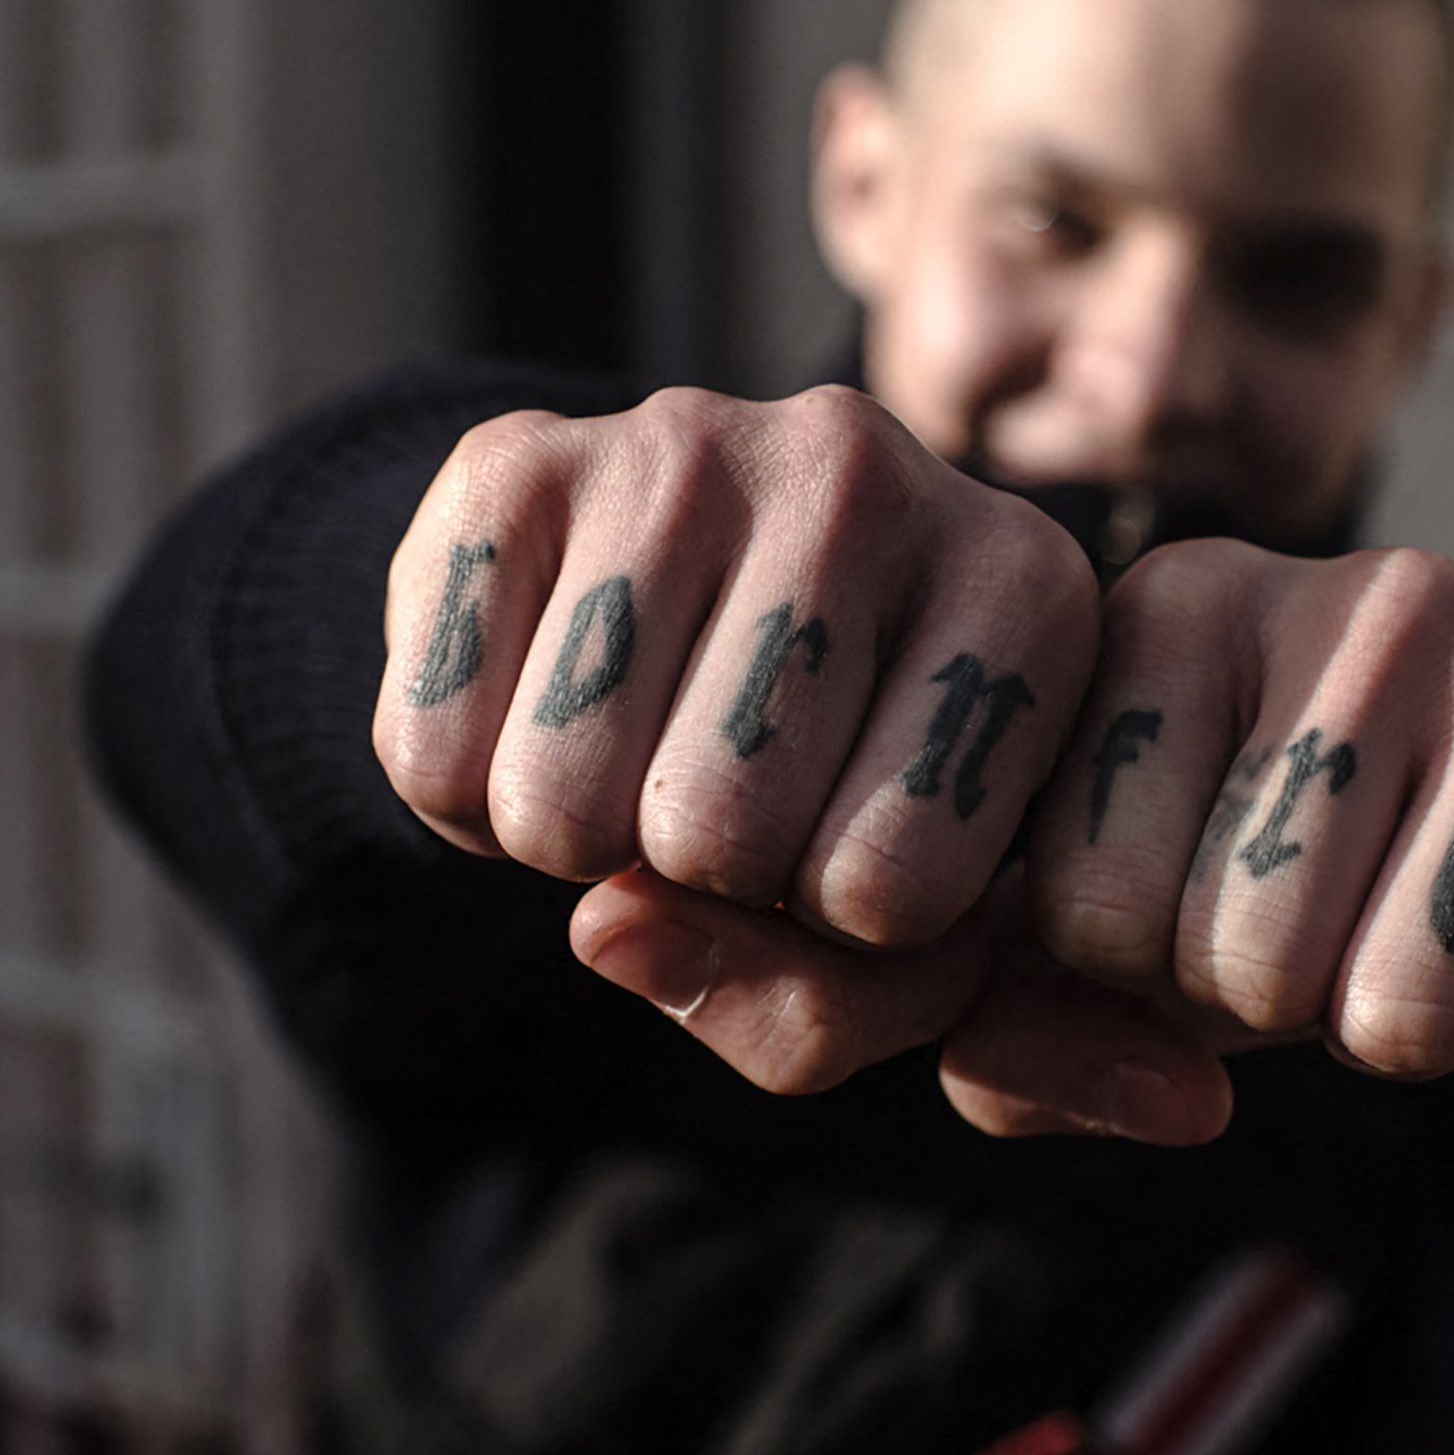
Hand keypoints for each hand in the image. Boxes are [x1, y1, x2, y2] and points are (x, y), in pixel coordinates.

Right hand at [374, 383, 1100, 960]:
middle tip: (721, 798)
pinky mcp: (514, 456)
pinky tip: (536, 712)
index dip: (840, 929)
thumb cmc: (833, 790)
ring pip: (564, 801)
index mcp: (1024, 592)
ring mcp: (687, 443)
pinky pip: (429, 747)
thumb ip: (815, 1012)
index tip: (849, 844)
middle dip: (698, 880)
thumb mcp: (892, 936)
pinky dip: (459, 793)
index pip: (891, 893)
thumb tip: (608, 927)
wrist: (685, 603)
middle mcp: (872, 471)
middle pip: (716, 838)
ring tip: (632, 757)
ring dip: (572, 840)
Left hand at [1022, 540, 1453, 1101]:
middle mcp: (1366, 605)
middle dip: (1279, 1012)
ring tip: (1426, 927)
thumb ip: (1019, 1017)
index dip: (1136, 976)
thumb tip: (1176, 1103)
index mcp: (1180, 606)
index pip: (1089, 915)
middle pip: (1254, 973)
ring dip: (1413, 1036)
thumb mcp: (1111, 901)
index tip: (1194, 898)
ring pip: (1411, 1018)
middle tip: (1331, 925)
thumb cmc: (1268, 846)